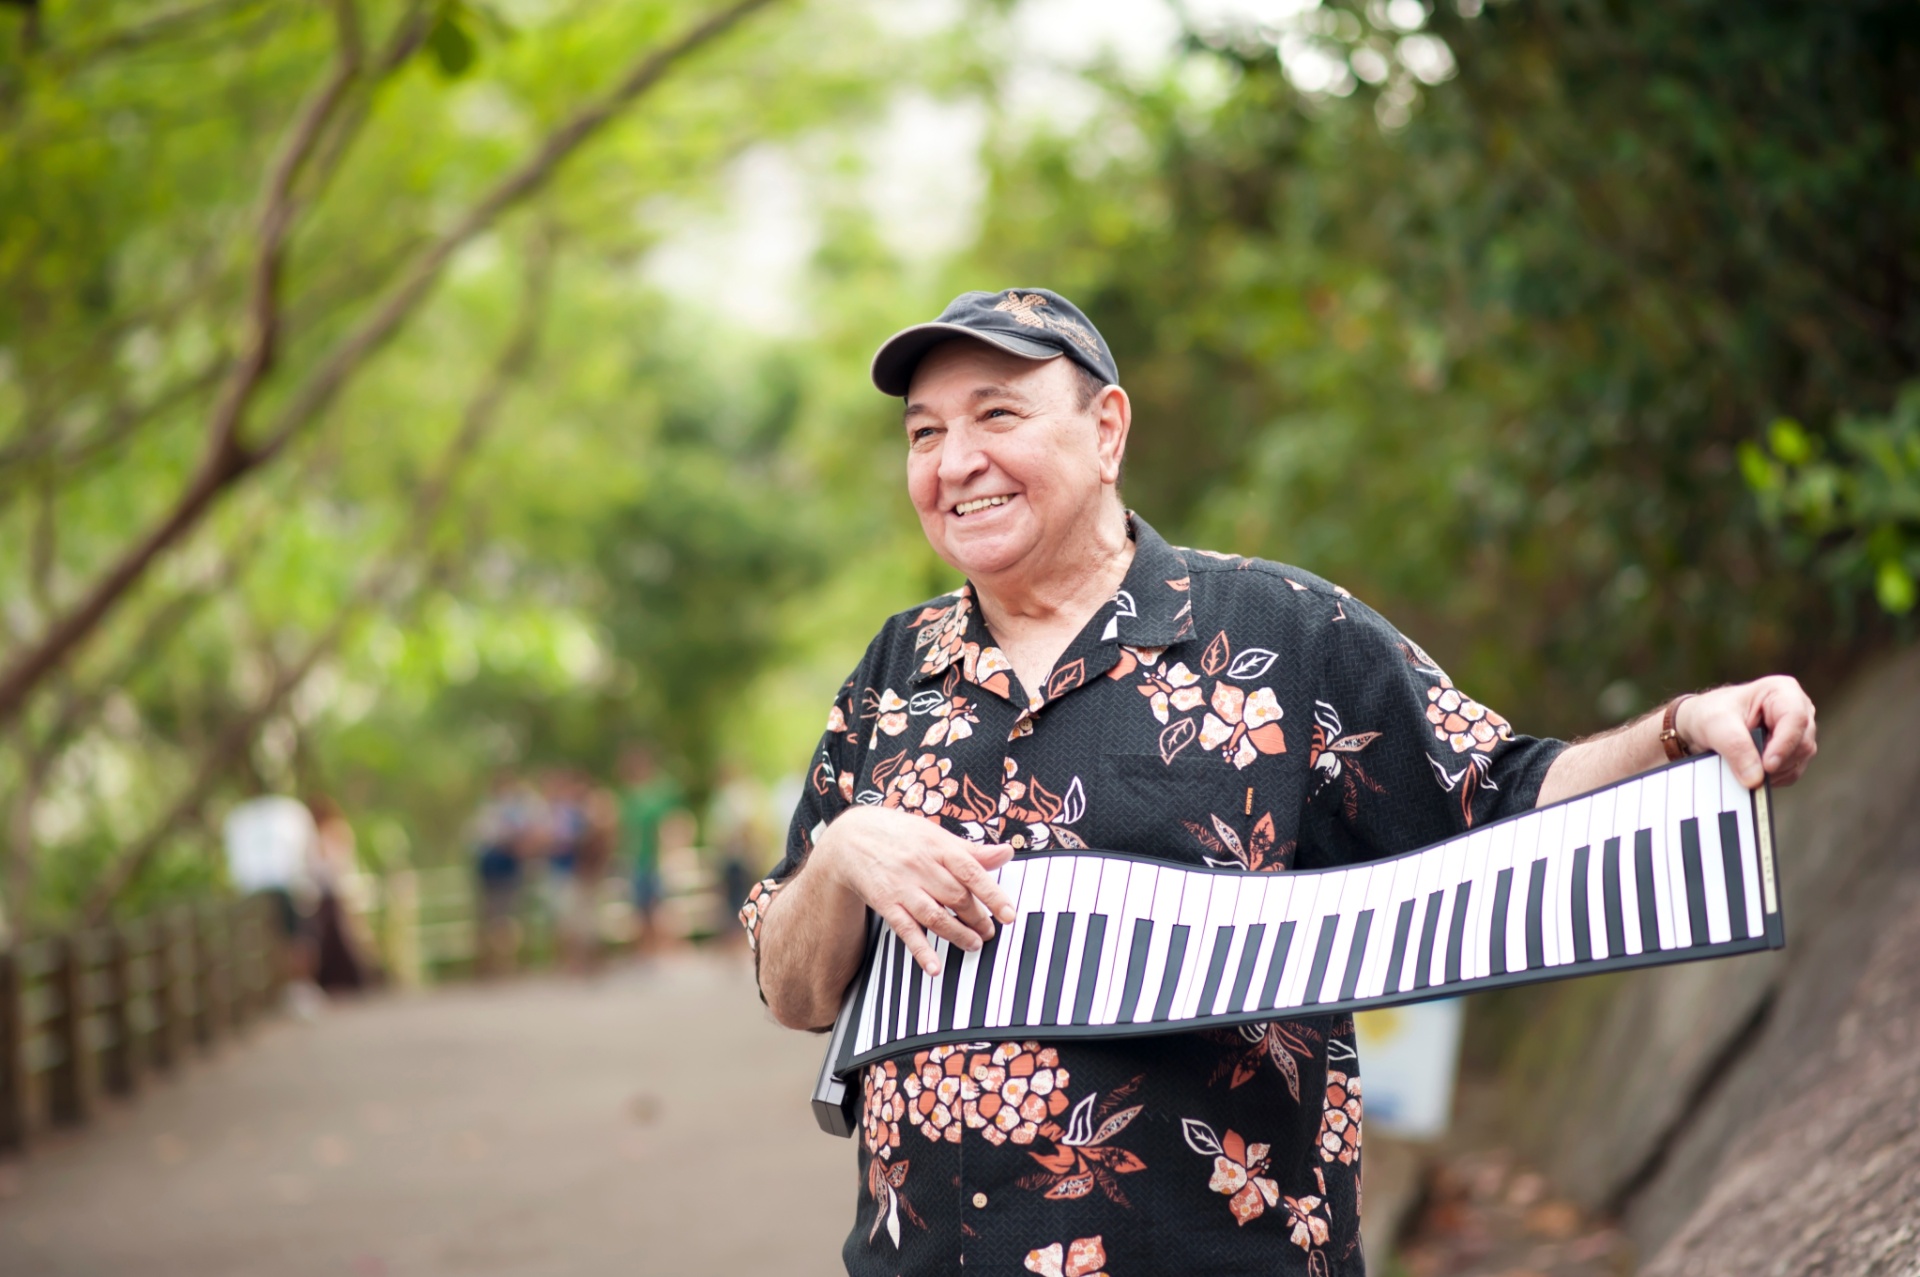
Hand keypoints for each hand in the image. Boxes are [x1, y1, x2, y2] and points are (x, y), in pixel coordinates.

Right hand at [815, 806, 1016, 977]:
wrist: (851, 838)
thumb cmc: (901, 835)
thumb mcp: (936, 835)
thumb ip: (972, 850)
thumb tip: (1007, 852)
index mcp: (939, 847)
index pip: (971, 872)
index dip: (993, 895)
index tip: (1009, 915)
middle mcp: (921, 867)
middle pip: (956, 897)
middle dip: (977, 918)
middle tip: (990, 931)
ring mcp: (903, 887)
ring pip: (935, 916)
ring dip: (957, 935)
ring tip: (974, 945)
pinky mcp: (886, 904)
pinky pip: (905, 930)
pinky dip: (921, 950)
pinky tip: (934, 967)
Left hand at [1676, 675, 1817, 788]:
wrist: (1700, 723)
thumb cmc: (1710, 713)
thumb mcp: (1716, 725)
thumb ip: (1736, 748)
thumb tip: (1755, 778)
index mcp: (1783, 691)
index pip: (1796, 719)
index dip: (1784, 744)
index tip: (1767, 766)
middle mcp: (1798, 709)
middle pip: (1802, 743)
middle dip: (1776, 761)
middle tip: (1747, 770)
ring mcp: (1798, 731)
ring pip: (1799, 760)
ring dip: (1773, 771)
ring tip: (1744, 766)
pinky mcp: (1793, 751)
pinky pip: (1792, 771)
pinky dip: (1773, 777)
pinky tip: (1752, 771)